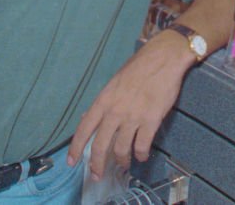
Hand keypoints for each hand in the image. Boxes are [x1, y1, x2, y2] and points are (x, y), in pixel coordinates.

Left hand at [67, 32, 192, 180]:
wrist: (163, 58)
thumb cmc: (139, 67)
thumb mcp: (114, 83)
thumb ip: (105, 103)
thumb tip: (92, 119)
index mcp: (103, 100)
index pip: (84, 129)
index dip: (76, 148)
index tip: (71, 161)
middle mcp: (115, 111)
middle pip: (100, 146)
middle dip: (97, 164)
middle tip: (97, 175)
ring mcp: (133, 117)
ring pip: (121, 149)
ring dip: (122, 160)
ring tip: (124, 164)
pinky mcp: (151, 120)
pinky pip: (142, 145)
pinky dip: (140, 154)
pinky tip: (141, 156)